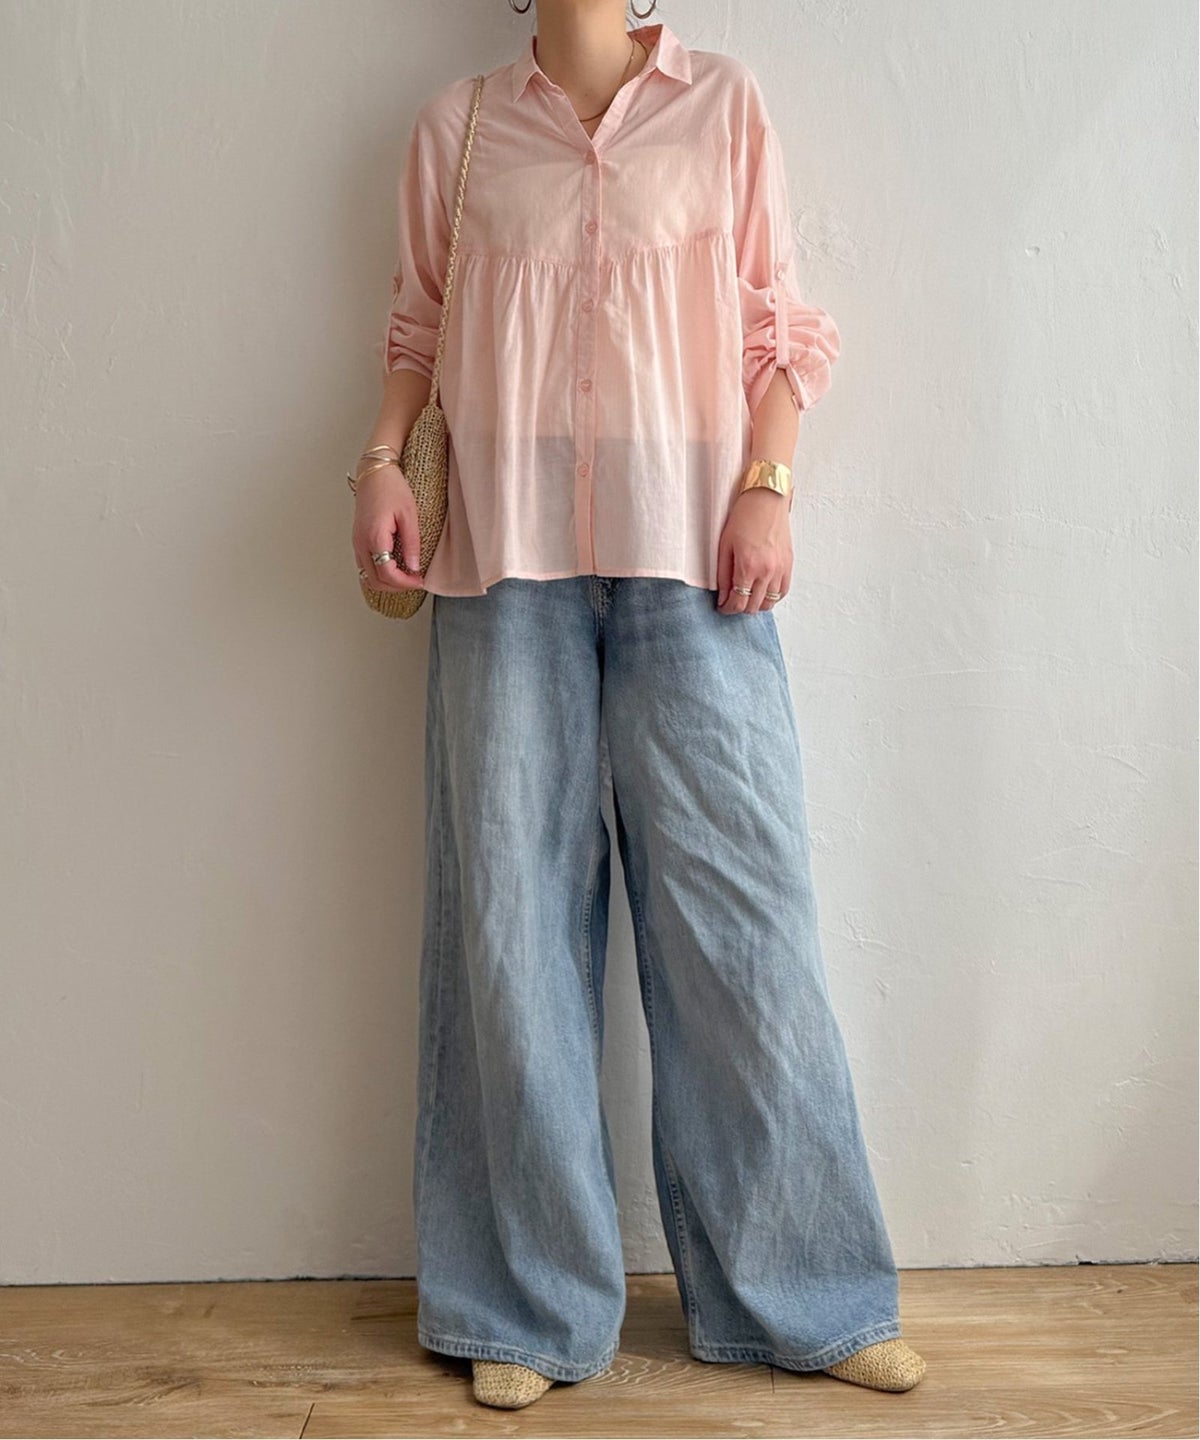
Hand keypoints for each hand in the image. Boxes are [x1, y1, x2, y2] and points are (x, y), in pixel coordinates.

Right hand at [351, 462, 424, 592]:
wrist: (374, 473)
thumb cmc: (391, 488)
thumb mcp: (409, 515)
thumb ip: (411, 544)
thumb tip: (414, 567)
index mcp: (375, 537)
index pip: (388, 574)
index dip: (405, 583)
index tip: (419, 580)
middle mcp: (361, 543)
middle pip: (375, 581)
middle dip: (396, 587)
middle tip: (414, 581)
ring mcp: (357, 542)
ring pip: (367, 577)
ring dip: (387, 582)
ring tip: (406, 576)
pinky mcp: (357, 540)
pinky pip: (365, 566)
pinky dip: (378, 573)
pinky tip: (394, 568)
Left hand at [716, 486, 792, 613]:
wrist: (767, 498)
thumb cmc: (744, 516)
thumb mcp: (725, 546)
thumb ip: (723, 576)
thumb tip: (723, 597)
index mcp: (748, 567)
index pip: (738, 603)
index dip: (727, 609)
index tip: (722, 607)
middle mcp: (767, 571)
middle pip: (753, 607)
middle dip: (739, 608)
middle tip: (731, 601)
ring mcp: (781, 569)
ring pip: (769, 603)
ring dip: (756, 604)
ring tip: (746, 595)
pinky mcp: (789, 564)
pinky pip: (782, 592)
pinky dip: (772, 597)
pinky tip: (762, 591)